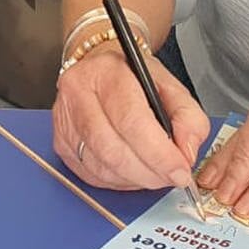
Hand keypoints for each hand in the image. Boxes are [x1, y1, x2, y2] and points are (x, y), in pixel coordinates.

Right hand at [53, 42, 210, 191]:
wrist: (98, 67)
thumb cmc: (131, 76)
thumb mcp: (169, 83)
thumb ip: (187, 116)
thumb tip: (186, 153)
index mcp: (106, 73)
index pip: (131, 121)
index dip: (158, 153)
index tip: (180, 170)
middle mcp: (78, 94)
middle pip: (113, 150)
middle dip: (149, 172)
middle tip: (171, 176)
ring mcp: (64, 121)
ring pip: (102, 168)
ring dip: (135, 179)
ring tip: (155, 172)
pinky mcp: (61, 144)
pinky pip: (92, 177)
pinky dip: (119, 181)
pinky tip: (133, 171)